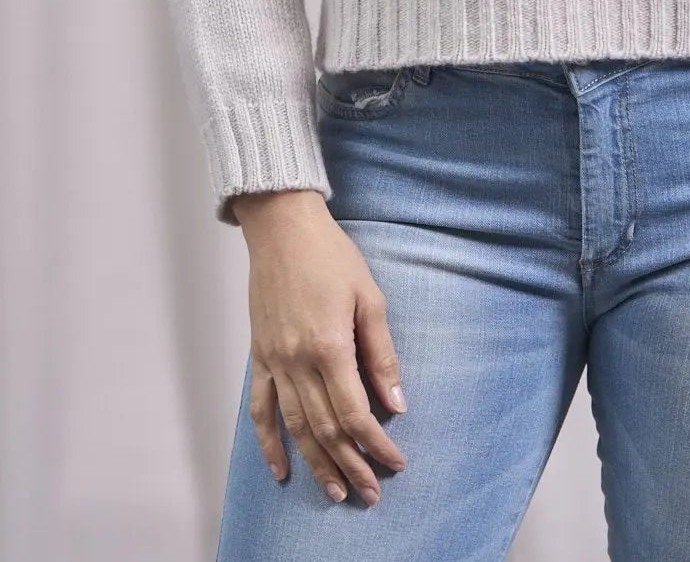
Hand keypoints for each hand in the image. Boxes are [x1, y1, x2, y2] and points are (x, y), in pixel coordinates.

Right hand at [233, 190, 408, 504]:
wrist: (282, 229)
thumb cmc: (332, 256)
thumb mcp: (369, 296)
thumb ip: (382, 354)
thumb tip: (397, 402)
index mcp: (329, 346)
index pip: (355, 412)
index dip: (377, 443)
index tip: (396, 463)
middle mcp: (297, 362)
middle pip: (325, 428)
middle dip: (351, 464)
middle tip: (371, 493)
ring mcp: (274, 362)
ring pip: (295, 427)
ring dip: (316, 463)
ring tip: (337, 491)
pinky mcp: (260, 357)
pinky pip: (262, 409)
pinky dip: (269, 443)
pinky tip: (282, 468)